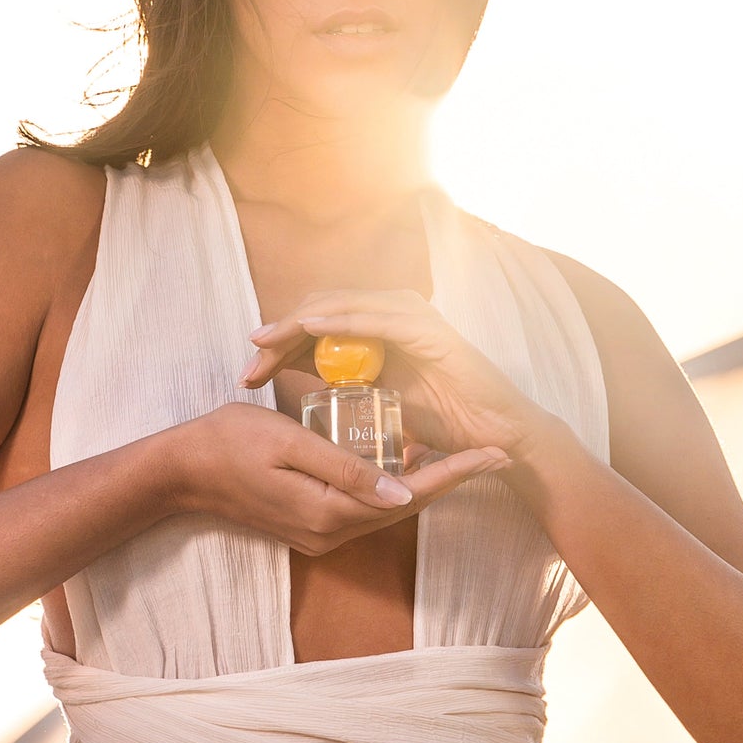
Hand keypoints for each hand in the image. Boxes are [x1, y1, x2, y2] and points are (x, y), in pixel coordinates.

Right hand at [162, 401, 509, 555]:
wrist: (182, 471)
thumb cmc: (231, 444)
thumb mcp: (290, 444)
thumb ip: (346, 470)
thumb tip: (405, 494)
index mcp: (330, 513)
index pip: (410, 495)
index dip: (457, 473)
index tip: (495, 453)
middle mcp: (331, 532)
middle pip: (408, 506)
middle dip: (453, 478)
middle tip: (494, 451)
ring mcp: (322, 533)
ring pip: (389, 508)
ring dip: (426, 483)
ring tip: (464, 452)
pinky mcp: (313, 525)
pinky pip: (366, 507)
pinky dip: (393, 485)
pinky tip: (409, 461)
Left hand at [239, 288, 568, 462]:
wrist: (494, 434)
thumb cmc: (445, 420)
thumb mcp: (382, 400)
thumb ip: (350, 383)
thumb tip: (307, 382)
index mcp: (383, 326)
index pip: (320, 322)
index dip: (281, 341)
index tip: (251, 370)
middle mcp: (396, 310)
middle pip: (323, 309)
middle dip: (280, 333)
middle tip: (249, 361)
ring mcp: (412, 315)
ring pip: (340, 308)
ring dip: (297, 324)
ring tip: (263, 343)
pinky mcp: (426, 329)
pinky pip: (373, 318)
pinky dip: (338, 320)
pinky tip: (306, 328)